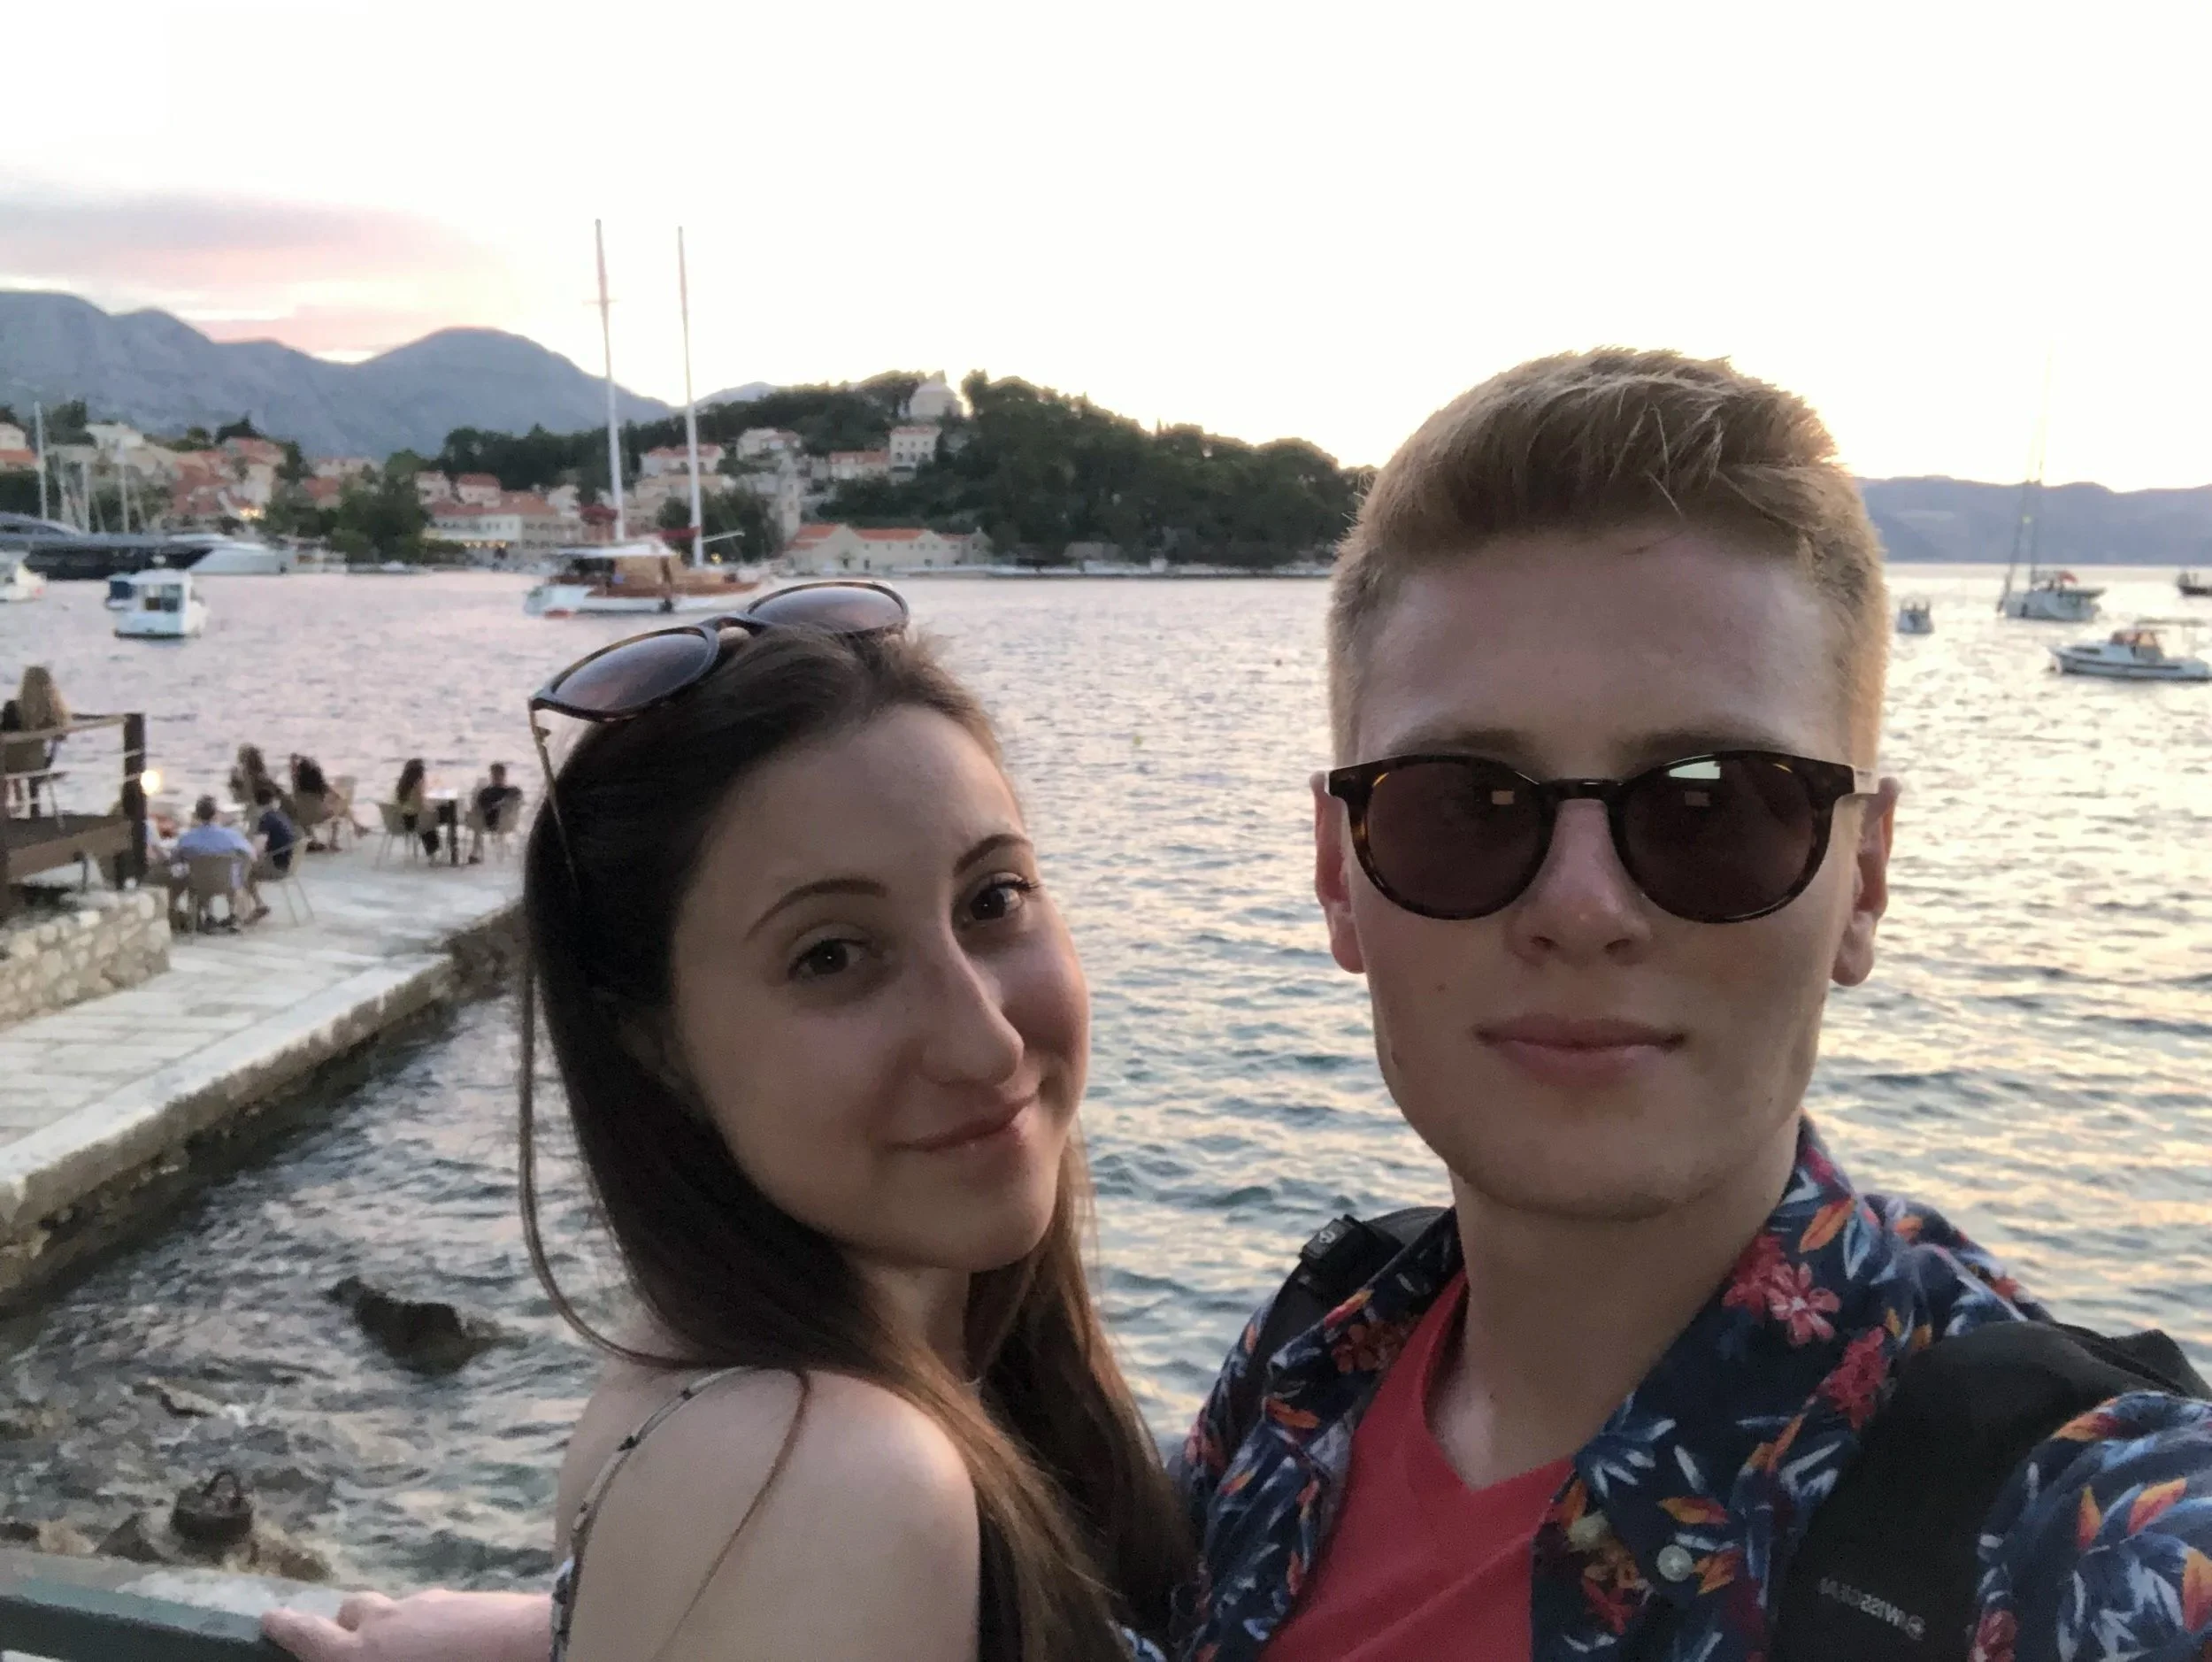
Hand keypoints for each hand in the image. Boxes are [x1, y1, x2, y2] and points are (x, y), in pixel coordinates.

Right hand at [262, 1589, 551, 1661]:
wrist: (526, 1647)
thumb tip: (359, 1653)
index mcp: (357, 1656)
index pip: (307, 1636)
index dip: (286, 1626)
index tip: (270, 1616)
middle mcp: (386, 1622)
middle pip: (353, 1609)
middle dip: (345, 1622)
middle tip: (348, 1637)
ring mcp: (429, 1603)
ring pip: (399, 1608)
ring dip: (395, 1624)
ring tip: (410, 1649)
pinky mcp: (466, 1599)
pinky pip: (437, 1609)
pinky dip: (434, 1624)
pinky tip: (452, 1645)